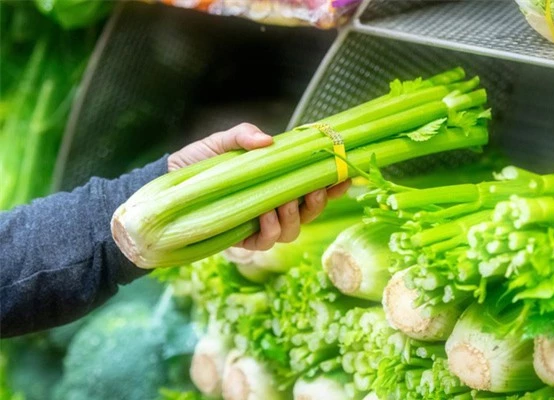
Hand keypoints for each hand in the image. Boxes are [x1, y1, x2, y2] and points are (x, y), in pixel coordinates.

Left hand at [168, 123, 350, 250]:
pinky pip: (267, 242)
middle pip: (310, 212)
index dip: (333, 185)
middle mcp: (274, 206)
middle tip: (314, 189)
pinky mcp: (243, 239)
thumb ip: (244, 135)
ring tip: (284, 202)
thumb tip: (268, 140)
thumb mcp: (223, 141)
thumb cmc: (199, 162)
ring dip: (295, 217)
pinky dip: (271, 229)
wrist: (169, 182)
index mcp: (277, 182)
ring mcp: (260, 224)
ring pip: (293, 230)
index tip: (346, 176)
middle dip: (318, 203)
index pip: (313, 186)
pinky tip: (266, 216)